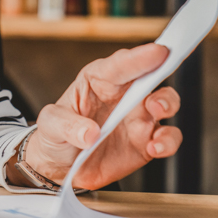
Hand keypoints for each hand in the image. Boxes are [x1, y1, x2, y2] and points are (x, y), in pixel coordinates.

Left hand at [19, 43, 181, 189]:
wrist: (63, 166)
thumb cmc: (57, 133)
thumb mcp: (50, 124)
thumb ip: (67, 125)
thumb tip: (90, 133)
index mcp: (98, 79)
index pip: (119, 65)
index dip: (139, 57)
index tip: (158, 51)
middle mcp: (123, 94)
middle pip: (149, 76)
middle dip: (160, 74)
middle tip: (155, 83)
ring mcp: (137, 117)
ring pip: (165, 103)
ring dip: (167, 105)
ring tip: (156, 113)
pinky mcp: (146, 140)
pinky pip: (166, 137)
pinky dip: (167, 141)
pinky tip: (154, 148)